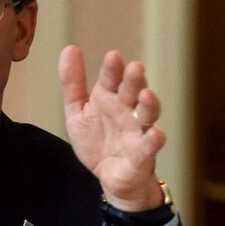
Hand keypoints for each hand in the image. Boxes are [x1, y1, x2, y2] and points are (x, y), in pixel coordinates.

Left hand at [58, 45, 165, 208]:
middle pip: (133, 92)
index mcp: (110, 98)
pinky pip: (150, 146)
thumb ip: (72, 83)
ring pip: (148, 114)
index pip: (112, 79)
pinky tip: (155, 134)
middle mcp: (128, 110)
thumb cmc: (97, 140)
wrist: (108, 176)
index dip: (113, 69)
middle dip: (134, 80)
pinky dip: (153, 140)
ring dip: (149, 104)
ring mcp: (138, 131)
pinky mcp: (143, 154)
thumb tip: (69, 49)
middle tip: (134, 68)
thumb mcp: (77, 111)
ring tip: (146, 94)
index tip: (112, 56)